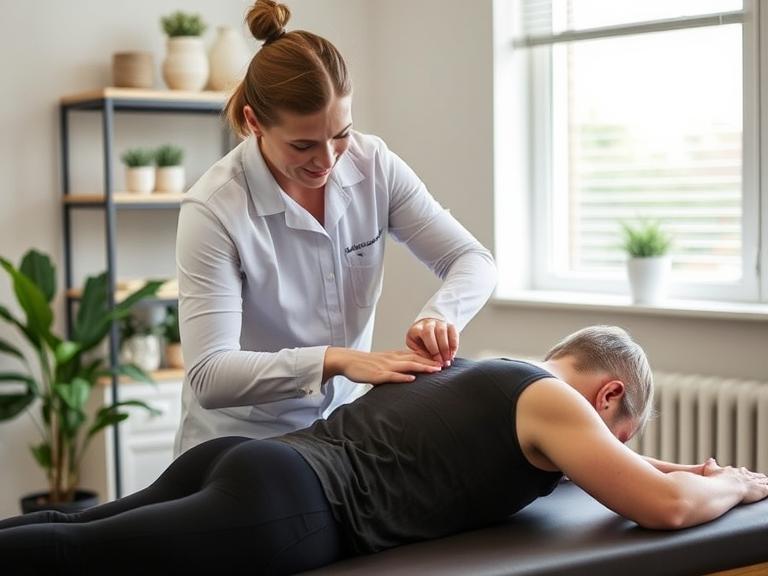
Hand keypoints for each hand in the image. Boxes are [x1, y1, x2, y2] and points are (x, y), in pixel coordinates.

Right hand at [323, 347, 442, 385]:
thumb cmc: (366, 364)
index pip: (416, 355)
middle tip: (446, 365)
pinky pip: (392, 376)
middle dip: (432, 362)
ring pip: (407, 365)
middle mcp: (393, 359)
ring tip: (436, 370)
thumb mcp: (384, 362)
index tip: (443, 361)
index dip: (430, 358)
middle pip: (416, 358)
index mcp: (395, 356)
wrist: (348, 360)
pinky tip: (412, 379)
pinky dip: (403, 377)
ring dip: (423, 367)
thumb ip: (396, 366)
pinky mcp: (377, 375)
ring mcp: (385, 366)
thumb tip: (409, 374)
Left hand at [406, 318, 457, 365]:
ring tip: (448, 358)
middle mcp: (429, 323)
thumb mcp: (416, 348)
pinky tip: (453, 353)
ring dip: (447, 347)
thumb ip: (423, 354)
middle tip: (443, 361)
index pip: (426, 334)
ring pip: (444, 332)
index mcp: (417, 328)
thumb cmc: (420, 342)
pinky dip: (454, 344)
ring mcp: (439, 323)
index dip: (433, 348)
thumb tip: (433, 364)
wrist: (426, 331)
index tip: (437, 360)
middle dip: (441, 348)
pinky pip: (454, 333)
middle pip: (436, 332)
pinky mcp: (449, 326)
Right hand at [702, 460, 767, 503]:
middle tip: (761, 478)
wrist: (724, 489)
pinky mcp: (761, 490)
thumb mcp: (711, 470)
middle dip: (758, 477)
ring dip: (764, 482)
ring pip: (763, 481)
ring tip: (766, 482)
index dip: (746, 474)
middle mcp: (746, 475)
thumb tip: (710, 459)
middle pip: (755, 476)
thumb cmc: (716, 481)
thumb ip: (711, 464)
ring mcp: (754, 482)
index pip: (743, 472)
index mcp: (736, 472)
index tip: (746, 475)